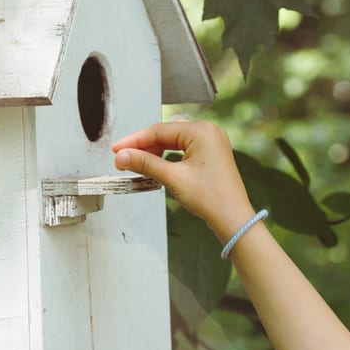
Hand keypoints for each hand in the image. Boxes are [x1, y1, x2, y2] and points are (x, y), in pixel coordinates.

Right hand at [107, 116, 256, 244]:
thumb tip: (123, 156)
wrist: (233, 218)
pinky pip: (183, 149)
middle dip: (143, 146)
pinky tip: (155, 166)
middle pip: (166, 134)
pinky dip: (168, 157)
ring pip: (174, 142)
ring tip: (136, 164)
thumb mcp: (172, 178)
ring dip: (154, 152)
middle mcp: (209, 132)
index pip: (159, 130)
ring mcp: (212, 143)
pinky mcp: (211, 155)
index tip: (117, 149)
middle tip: (123, 158)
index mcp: (202, 131)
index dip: (134, 140)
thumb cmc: (212, 198)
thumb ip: (145, 163)